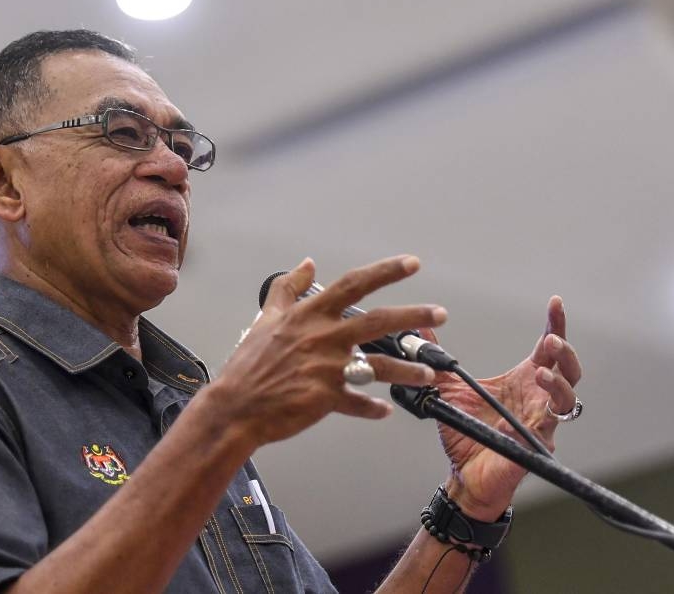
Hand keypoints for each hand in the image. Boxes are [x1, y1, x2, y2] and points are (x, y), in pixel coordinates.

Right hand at [206, 255, 447, 446]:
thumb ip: (288, 288)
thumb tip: (306, 264)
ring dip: (407, 370)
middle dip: (413, 315)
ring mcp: (326, 368)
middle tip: (439, 313)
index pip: (354, 285)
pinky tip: (384, 410)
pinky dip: (373, 409)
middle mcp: (323, 337)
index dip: (385, 272)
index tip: (411, 264)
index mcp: (309, 315)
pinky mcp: (326, 398)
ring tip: (428, 373)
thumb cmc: (248, 364)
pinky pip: (359, 403)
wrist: (234, 405)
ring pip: (378, 366)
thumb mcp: (266, 317)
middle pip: (378, 320)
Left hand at [431, 296, 582, 520]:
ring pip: (567, 399)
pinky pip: (548, 428)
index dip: (555, 325)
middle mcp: (538, 399)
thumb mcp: (448, 389)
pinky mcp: (536, 445)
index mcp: (522, 381)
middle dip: (563, 352)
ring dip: (558, 382)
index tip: (555, 303)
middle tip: (550, 339)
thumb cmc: (465, 433)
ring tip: (540, 370)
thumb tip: (420, 333)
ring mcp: (541, 423)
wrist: (463, 473)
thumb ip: (439, 362)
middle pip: (568, 370)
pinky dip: (542, 414)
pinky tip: (532, 403)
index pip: (546, 350)